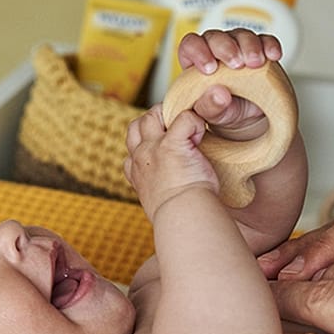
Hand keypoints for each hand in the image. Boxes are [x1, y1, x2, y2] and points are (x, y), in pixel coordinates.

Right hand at [124, 105, 217, 221]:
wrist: (183, 219)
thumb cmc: (176, 217)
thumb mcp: (156, 204)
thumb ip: (157, 192)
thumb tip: (167, 196)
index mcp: (137, 173)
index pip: (131, 150)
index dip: (145, 144)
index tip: (163, 150)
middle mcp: (141, 157)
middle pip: (137, 125)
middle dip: (154, 121)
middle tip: (175, 127)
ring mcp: (154, 149)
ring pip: (152, 116)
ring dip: (169, 115)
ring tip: (188, 126)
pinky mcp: (173, 144)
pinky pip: (183, 119)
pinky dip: (194, 122)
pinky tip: (201, 133)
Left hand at [178, 29, 282, 141]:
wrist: (249, 120)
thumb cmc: (223, 113)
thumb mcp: (213, 116)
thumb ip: (209, 107)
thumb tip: (218, 94)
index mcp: (196, 64)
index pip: (190, 45)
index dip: (197, 51)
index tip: (210, 68)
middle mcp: (216, 52)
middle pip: (215, 37)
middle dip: (226, 48)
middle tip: (236, 65)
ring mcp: (239, 48)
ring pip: (241, 35)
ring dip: (249, 46)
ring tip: (255, 63)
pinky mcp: (261, 51)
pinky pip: (265, 41)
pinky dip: (269, 45)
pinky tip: (272, 55)